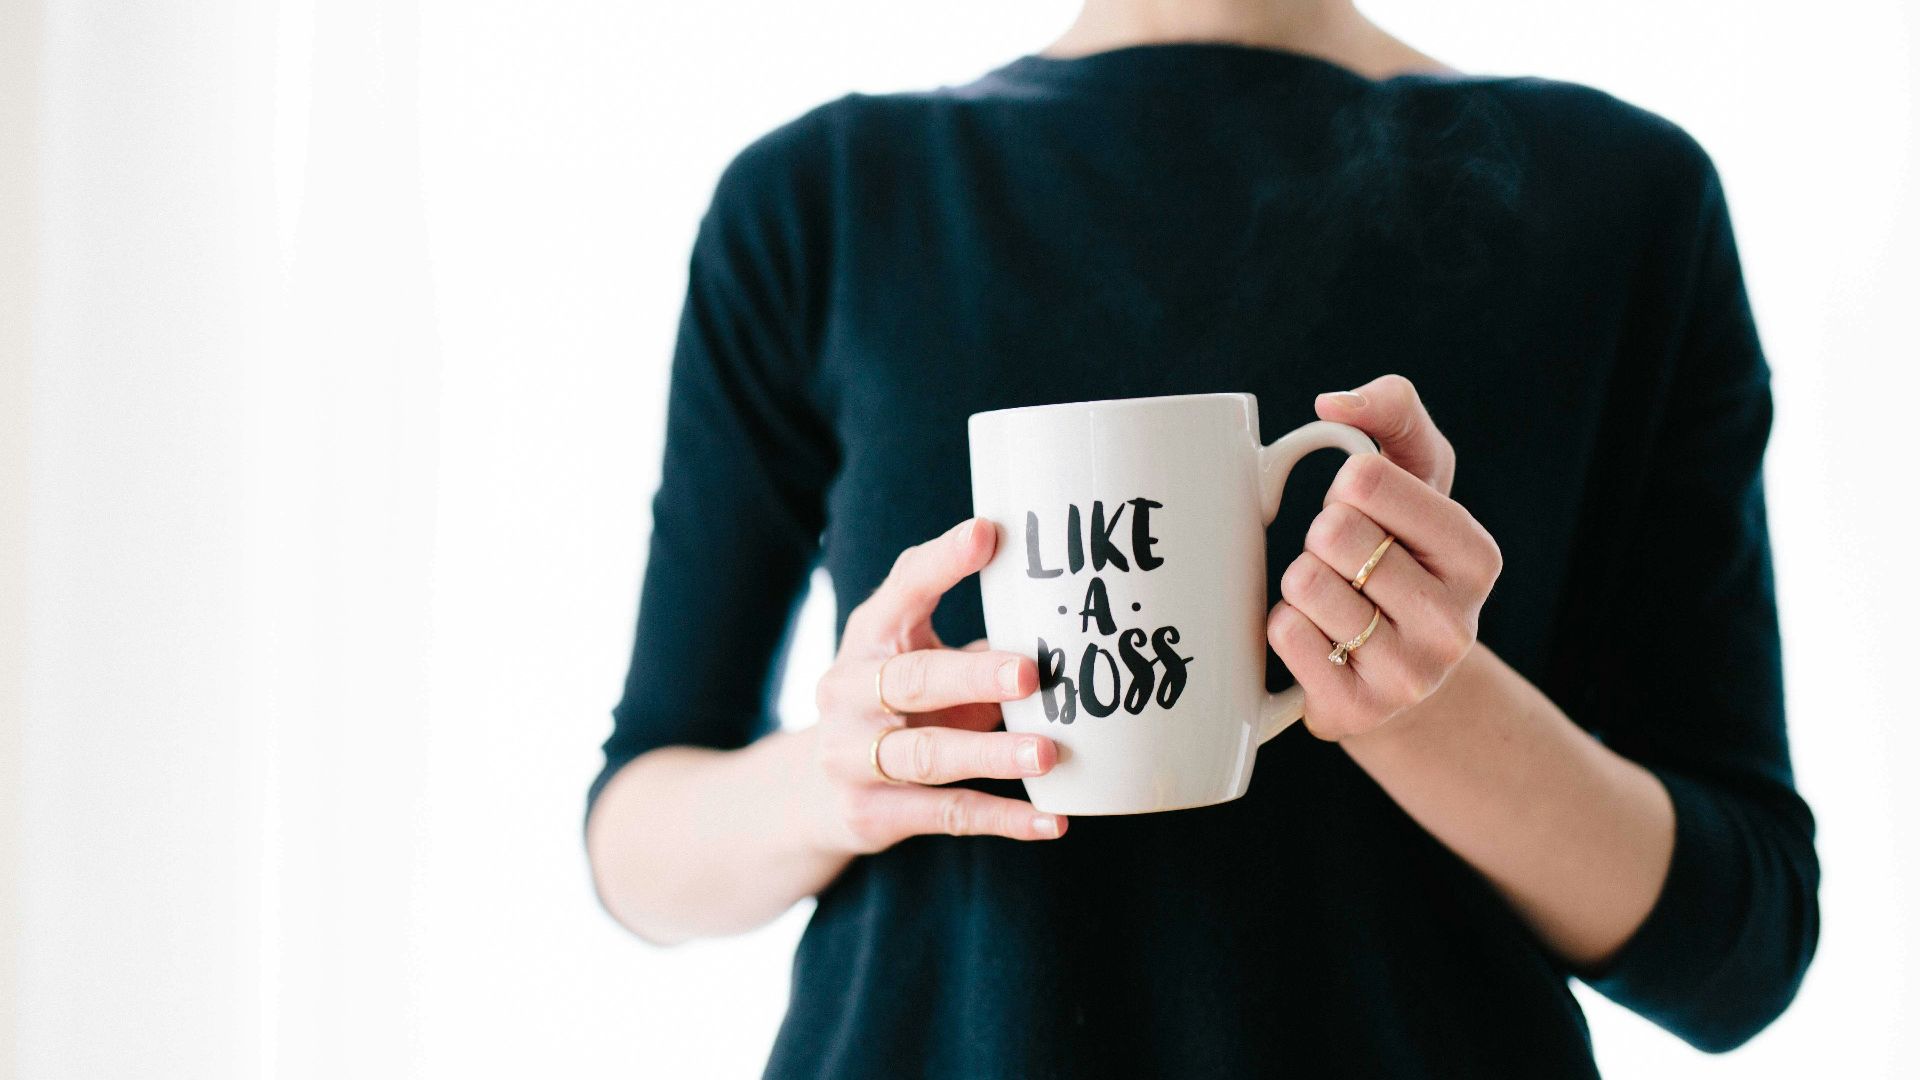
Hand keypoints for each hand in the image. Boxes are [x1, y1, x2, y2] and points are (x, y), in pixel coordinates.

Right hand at [803, 517, 1067, 853]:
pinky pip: (946, 815)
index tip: (988, 534)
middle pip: (912, 680)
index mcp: (868, 637)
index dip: (942, 563)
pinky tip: (1053, 821)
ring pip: (928, 756)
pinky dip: (1003, 819)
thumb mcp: (918, 659)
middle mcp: (847, 692)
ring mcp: (851, 757)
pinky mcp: (871, 813)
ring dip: (991, 754)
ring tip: (1047, 754)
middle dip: (973, 676)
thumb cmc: (895, 706)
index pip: (902, 590)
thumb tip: (1068, 620)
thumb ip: (975, 642)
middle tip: (1030, 673)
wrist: (813, 793)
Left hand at [1267, 375, 1502, 739]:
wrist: (1396, 673)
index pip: (1364, 480)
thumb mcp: (1415, 476)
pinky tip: (1318, 640)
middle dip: (1321, 537)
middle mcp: (1455, 622)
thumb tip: (1332, 404)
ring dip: (1301, 584)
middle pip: (1331, 533)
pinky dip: (1283, 626)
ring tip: (1334, 602)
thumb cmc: (1400, 553)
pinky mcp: (1357, 711)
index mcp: (1476, 555)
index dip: (1345, 488)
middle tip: (1345, 564)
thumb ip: (1393, 412)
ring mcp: (1409, 675)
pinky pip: (1284, 634)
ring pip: (1304, 584)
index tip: (1364, 512)